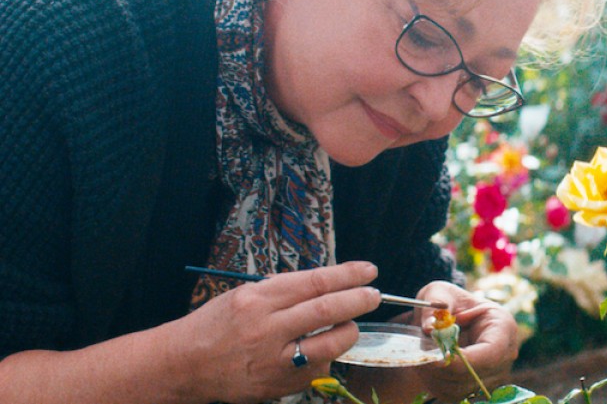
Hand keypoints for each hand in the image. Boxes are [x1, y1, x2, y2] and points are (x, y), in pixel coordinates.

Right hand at [164, 261, 381, 403]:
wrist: (184, 365)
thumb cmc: (216, 324)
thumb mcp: (245, 294)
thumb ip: (284, 290)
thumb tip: (326, 283)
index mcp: (259, 300)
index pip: (315, 282)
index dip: (348, 275)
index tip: (368, 270)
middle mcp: (267, 329)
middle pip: (327, 310)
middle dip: (358, 300)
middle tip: (374, 295)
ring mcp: (273, 360)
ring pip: (329, 344)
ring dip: (349, 332)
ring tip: (353, 324)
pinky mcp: (277, 385)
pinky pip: (315, 368)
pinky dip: (326, 356)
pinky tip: (324, 349)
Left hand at [413, 281, 519, 400]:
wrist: (448, 314)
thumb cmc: (448, 300)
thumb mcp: (439, 292)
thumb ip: (435, 304)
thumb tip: (430, 328)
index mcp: (503, 326)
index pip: (492, 352)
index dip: (466, 361)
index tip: (437, 359)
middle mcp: (504, 354)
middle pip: (477, 375)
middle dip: (444, 370)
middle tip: (419, 359)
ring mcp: (493, 373)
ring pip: (462, 388)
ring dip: (436, 378)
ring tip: (421, 359)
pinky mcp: (477, 385)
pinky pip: (454, 395)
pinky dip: (436, 385)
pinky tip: (427, 368)